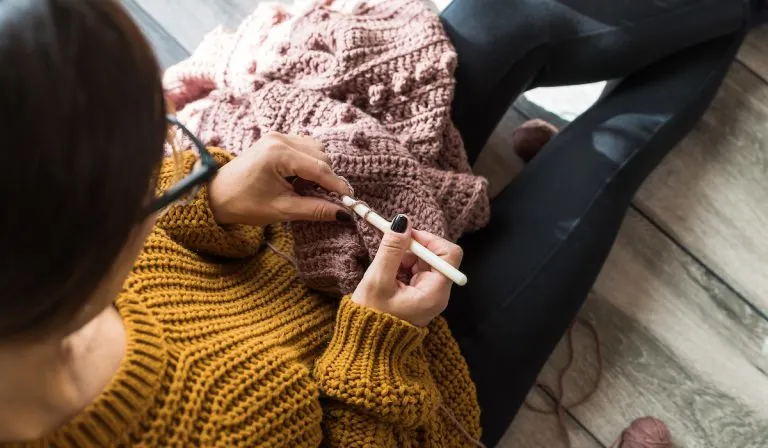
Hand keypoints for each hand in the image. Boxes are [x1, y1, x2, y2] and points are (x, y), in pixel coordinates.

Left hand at [208, 132, 351, 225]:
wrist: (217, 194)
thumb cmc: (244, 203)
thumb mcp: (282, 210)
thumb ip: (316, 209)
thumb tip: (344, 214)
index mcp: (278, 154)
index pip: (319, 168)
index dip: (337, 186)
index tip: (349, 202)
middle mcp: (279, 139)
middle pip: (322, 156)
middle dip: (325, 179)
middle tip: (314, 198)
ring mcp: (277, 136)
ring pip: (316, 150)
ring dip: (317, 171)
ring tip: (299, 189)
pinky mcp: (276, 139)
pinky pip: (306, 148)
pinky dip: (308, 164)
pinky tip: (294, 180)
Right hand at [351, 215, 463, 326]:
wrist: (365, 346)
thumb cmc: (371, 317)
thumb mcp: (377, 280)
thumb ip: (391, 249)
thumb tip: (403, 221)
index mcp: (435, 292)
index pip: (450, 254)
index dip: (429, 240)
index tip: (406, 237)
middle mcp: (438, 293)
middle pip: (437, 256)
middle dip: (413, 249)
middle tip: (390, 252)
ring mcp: (429, 294)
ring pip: (424, 261)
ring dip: (404, 257)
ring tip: (386, 270)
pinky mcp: (418, 294)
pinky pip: (415, 271)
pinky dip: (401, 266)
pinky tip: (387, 277)